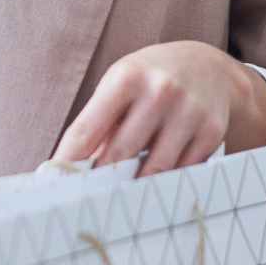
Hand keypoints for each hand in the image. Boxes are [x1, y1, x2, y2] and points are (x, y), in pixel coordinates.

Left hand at [53, 42, 265, 178]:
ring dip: (134, 184)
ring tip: (120, 192)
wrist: (207, 67)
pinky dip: (165, 179)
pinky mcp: (212, 132)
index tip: (53, 183)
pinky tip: (156, 178)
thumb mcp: (119, 85)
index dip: (68, 161)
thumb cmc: (150, 79)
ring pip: (153, 168)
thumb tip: (72, 169)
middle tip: (85, 197)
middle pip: (119, 153)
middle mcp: (160, 91)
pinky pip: (181, 171)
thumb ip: (99, 122)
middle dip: (100, 178)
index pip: (87, 130)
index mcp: (126, 77)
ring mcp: (189, 112)